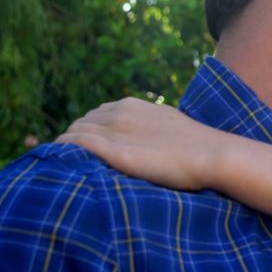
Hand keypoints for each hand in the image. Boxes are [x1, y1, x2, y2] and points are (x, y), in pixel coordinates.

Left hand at [56, 97, 219, 190]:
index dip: (89, 133)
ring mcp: (115, 130)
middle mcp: (119, 112)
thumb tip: (142, 141)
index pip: (96, 116)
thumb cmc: (196, 145)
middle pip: (81, 124)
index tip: (90, 150)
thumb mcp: (168, 125)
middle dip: (75, 140)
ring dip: (66, 147)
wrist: (211, 153)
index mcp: (131, 105)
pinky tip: (59, 163)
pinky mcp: (114, 150)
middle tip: (75, 163)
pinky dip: (63, 151)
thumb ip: (148, 127)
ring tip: (65, 166)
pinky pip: (75, 145)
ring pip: (74, 133)